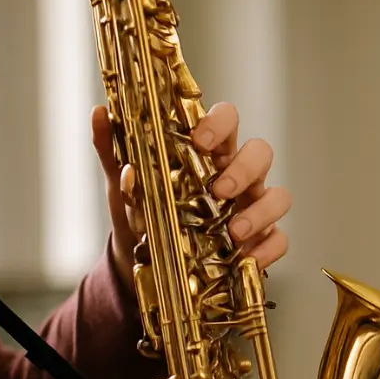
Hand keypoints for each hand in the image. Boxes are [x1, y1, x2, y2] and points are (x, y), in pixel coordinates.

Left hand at [91, 101, 293, 290]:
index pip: (227, 120)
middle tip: (219, 190)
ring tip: (234, 232)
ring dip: (261, 212)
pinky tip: (248, 259)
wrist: (146, 265)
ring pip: (279, 196)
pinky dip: (268, 250)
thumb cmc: (143, 213)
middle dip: (244, 169)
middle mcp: (238, 174)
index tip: (199, 140)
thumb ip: (113, 151)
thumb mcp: (125, 185)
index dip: (220, 123)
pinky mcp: (262, 240)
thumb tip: (100, 113)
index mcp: (209, 152)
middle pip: (261, 153)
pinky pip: (280, 241)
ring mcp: (253, 207)